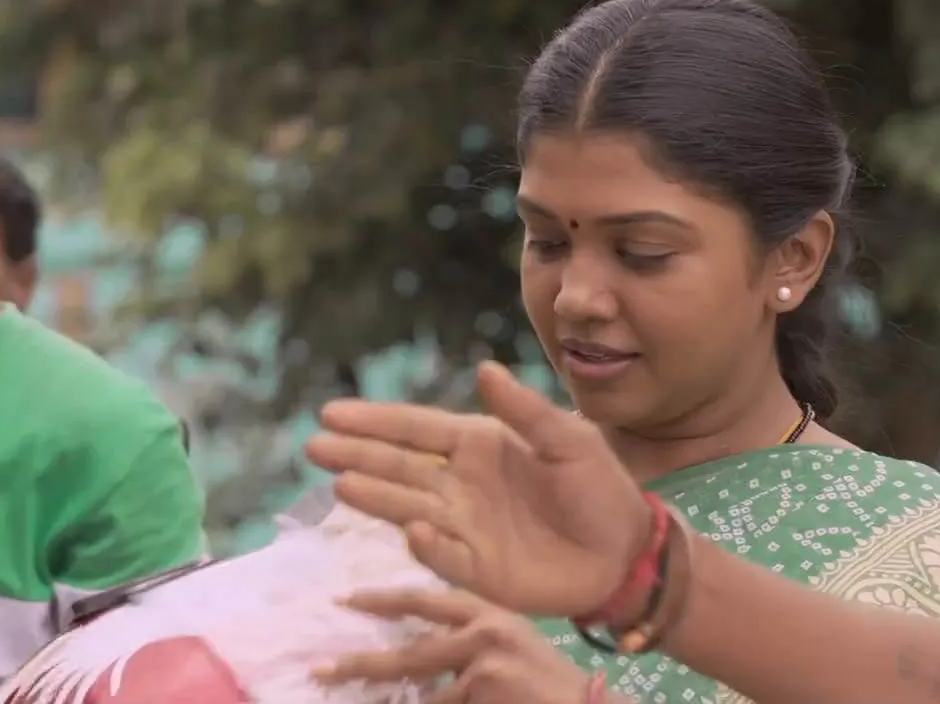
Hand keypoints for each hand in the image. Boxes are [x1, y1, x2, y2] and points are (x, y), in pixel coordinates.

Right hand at [304, 361, 651, 618]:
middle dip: (356, 455)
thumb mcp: (568, 438)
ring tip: (341, 483)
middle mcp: (459, 484)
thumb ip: (524, 409)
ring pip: (408, 508)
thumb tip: (484, 369)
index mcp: (477, 444)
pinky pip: (445, 555)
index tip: (330, 413)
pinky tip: (412, 530)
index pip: (415, 429)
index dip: (373, 421)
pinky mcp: (477, 570)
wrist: (626, 552)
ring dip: (376, 497)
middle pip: (397, 466)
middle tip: (313, 447)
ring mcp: (463, 526)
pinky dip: (428, 546)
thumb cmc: (599, 487)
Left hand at [315, 588, 597, 703]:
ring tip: (356, 699)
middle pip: (408, 652)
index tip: (346, 601)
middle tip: (321, 669)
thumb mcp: (510, 645)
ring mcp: (483, 660)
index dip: (383, 600)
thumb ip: (466, 642)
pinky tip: (439, 703)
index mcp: (488, 610)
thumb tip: (410, 656)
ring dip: (395, 702)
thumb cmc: (550, 684)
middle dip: (360, 664)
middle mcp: (483, 628)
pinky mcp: (484, 685)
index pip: (424, 600)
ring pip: (424, 693)